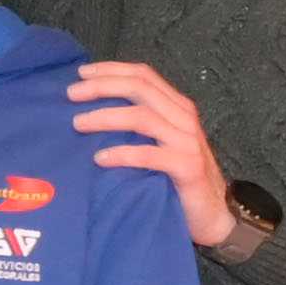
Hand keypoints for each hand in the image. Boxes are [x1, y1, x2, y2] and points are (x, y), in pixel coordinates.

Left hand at [67, 57, 233, 249]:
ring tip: (78, 123)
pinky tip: (101, 157)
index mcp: (176, 106)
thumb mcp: (158, 143)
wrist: (214, 214)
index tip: (81, 72)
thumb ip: (136, 125)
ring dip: (106, 117)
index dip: (111, 70)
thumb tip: (89, 111)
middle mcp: (184, 118)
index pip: (144, 75)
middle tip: (71, 94)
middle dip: (103, 86)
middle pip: (140, 88)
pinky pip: (151, 155)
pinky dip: (123, 154)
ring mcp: (188, 142)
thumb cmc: (177, 177)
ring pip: (143, 117)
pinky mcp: (188, 168)